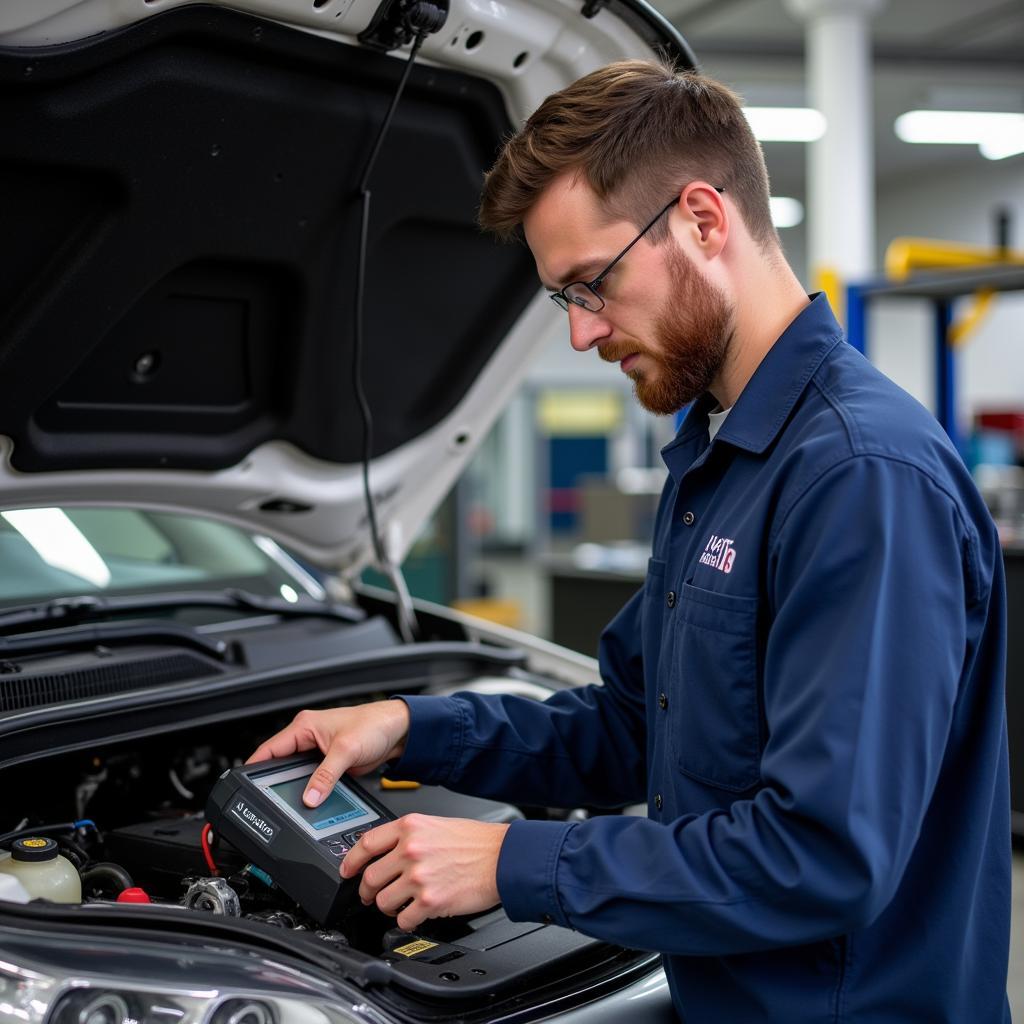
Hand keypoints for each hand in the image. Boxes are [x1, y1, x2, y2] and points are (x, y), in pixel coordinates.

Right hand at [246, 701, 410, 806]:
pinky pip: (312, 780)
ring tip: (289, 803)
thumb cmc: (374, 725)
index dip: (255, 768)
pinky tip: (309, 801)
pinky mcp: (328, 764)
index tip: (244, 788)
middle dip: (275, 782)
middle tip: (269, 801)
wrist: (398, 731)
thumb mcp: (346, 751)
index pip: (269, 749)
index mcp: (304, 726)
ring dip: (295, 788)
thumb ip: (326, 775)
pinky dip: (310, 790)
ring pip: (296, 775)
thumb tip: (310, 797)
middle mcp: (307, 737)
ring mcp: (317, 752)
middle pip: (280, 764)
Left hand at [341, 814, 508, 930]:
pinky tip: (414, 915)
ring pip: (383, 901)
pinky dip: (406, 921)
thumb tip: (387, 851)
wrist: (503, 858)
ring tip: (398, 905)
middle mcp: (411, 849)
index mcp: (411, 827)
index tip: (347, 870)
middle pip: (370, 877)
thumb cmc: (476, 841)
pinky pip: (403, 920)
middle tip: (371, 895)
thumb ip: (409, 835)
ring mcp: (419, 876)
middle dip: (367, 891)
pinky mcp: (430, 901)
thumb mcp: (437, 824)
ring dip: (387, 907)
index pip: (366, 843)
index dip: (351, 860)